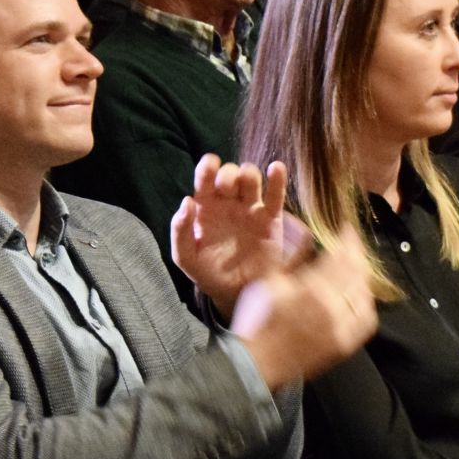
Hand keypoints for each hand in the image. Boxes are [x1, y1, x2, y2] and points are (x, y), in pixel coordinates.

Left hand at [170, 155, 297, 316]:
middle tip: (225, 189)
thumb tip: (187, 201)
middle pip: (230, 173)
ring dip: (249, 174)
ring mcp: (251, 209)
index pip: (206, 178)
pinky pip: (276, 196)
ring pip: (252, 178)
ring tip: (246, 184)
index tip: (211, 165)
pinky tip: (276, 168)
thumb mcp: (186, 257)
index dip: (208, 167)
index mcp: (206, 207)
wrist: (236, 293)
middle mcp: (228, 203)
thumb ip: (180, 231)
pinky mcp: (271, 220)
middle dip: (228, 174)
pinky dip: (278, 180)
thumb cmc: (208, 273)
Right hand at [231, 226, 379, 389]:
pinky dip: (367, 303)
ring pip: (364, 294)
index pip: (341, 256)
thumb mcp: (269, 282)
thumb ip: (287, 255)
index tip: (348, 229)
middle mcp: (333, 307)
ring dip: (363, 277)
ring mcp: (342, 327)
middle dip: (357, 254)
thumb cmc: (262, 320)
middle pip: (356, 272)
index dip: (348, 240)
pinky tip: (361, 295)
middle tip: (354, 243)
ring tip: (357, 267)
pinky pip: (367, 319)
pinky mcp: (346, 343)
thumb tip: (300, 230)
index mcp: (312, 289)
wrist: (262, 362)